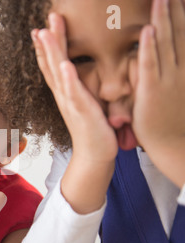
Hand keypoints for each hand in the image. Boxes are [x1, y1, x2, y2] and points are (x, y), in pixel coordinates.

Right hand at [31, 14, 117, 163]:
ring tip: (44, 33)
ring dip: (50, 53)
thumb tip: (79, 74)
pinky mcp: (81, 112)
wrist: (94, 155)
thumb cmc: (92, 128)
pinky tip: (64, 66)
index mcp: (65, 91)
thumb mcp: (85, 102)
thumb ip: (79, 87)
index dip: (46, 47)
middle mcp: (63, 94)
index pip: (52, 64)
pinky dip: (68, 79)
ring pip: (57, 73)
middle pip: (51, 63)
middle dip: (47, 41)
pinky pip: (73, 93)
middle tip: (43, 21)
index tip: (41, 28)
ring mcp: (70, 103)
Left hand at [133, 0, 184, 186]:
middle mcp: (180, 69)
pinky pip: (151, 66)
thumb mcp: (176, 86)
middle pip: (178, 32)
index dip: (181, 13)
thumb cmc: (170, 116)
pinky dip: (150, 48)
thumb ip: (172, 67)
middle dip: (174, 9)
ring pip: (166, 44)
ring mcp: (168, 79)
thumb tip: (163, 49)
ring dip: (163, 19)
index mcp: (184, 66)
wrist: (173, 143)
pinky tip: (148, 30)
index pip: (183, 33)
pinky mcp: (153, 91)